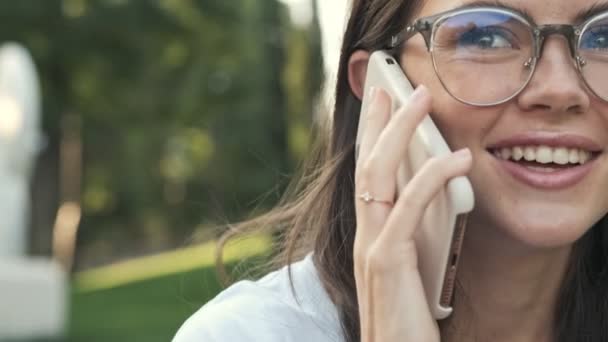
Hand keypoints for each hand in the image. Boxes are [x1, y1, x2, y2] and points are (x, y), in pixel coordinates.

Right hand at [353, 86, 471, 341]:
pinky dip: (431, 178)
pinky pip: (408, 208)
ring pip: (378, 176)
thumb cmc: (408, 324)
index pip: (368, 178)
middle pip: (365, 166)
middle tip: (390, 86)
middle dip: (378, 122)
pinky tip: (456, 159)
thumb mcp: (410, 274)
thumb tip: (430, 203)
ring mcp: (371, 249)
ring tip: (419, 99)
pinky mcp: (387, 263)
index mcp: (371, 239)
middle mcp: (364, 238)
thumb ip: (411, 239)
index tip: (382, 107)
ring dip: (399, 132)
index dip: (373, 139)